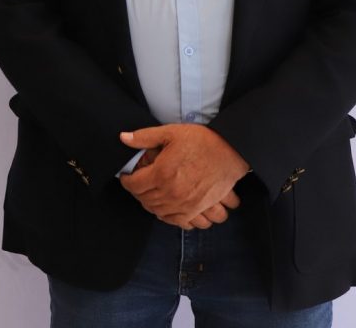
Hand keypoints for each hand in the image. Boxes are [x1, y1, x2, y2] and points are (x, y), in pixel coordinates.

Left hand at [118, 124, 248, 228]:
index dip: (126, 181)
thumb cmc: (202, 141)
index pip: (134, 185)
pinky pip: (178, 221)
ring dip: (150, 205)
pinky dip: (168, 217)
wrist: (230, 152)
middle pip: (144, 199)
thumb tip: (124, 138)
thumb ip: (144, 137)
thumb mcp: (170, 133)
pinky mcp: (198, 209)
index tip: (126, 177)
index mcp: (161, 173)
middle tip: (137, 184)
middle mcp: (171, 192)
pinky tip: (166, 209)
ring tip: (149, 195)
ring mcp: (185, 203)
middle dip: (137, 192)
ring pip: (158, 212)